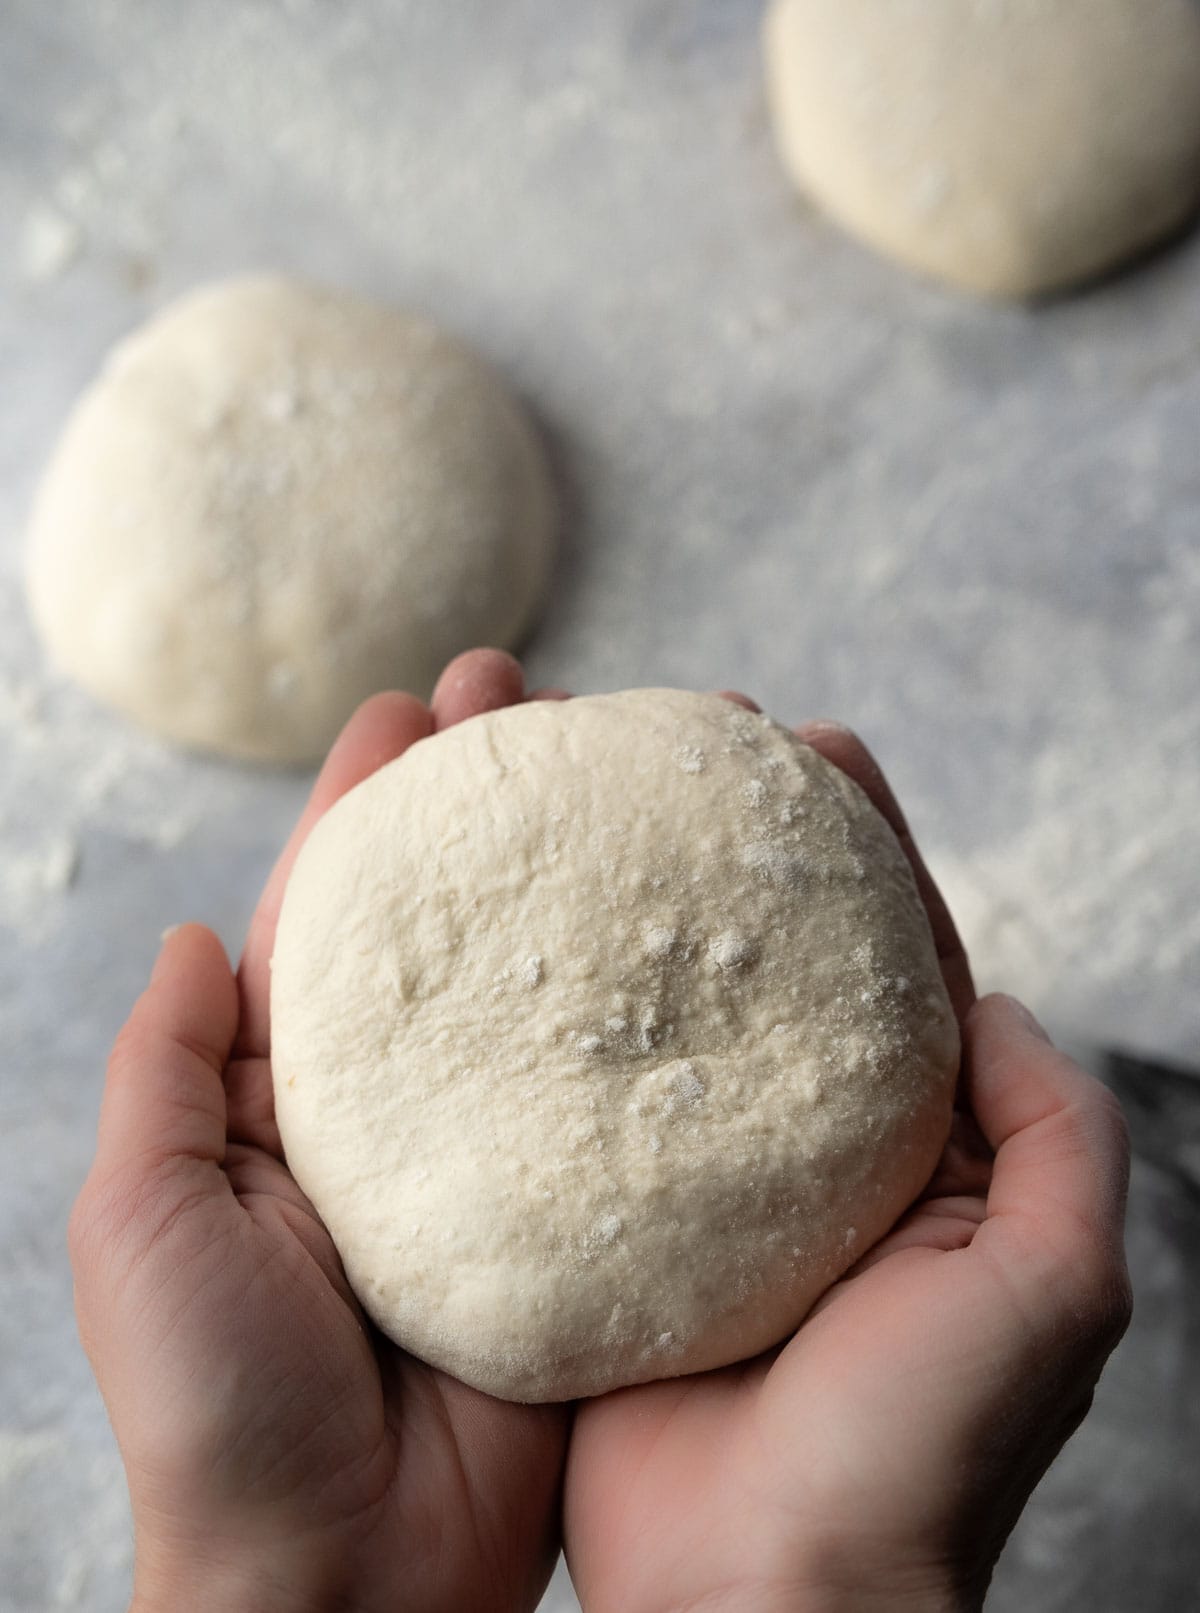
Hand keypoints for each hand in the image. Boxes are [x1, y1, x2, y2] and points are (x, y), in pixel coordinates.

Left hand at [69, 651, 568, 1612]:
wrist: (341, 1585)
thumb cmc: (216, 1412)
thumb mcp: (142, 1220)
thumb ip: (165, 1069)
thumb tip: (197, 935)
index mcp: (287, 1098)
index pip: (333, 915)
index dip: (372, 807)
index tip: (419, 707)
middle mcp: (398, 1113)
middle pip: (453, 926)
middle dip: (489, 806)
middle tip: (546, 701)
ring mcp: (495, 1159)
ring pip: (545, 991)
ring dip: (584, 881)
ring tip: (639, 770)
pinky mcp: (582, 1221)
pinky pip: (617, 1097)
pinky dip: (650, 1013)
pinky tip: (698, 935)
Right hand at [563, 721, 1132, 1612]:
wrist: (763, 1605)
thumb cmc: (919, 1462)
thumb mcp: (1057, 1282)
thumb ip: (1057, 1128)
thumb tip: (991, 1002)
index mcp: (916, 1154)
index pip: (896, 961)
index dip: (861, 851)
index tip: (813, 750)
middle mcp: (807, 1156)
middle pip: (775, 964)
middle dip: (740, 850)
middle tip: (690, 739)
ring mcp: (700, 1188)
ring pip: (674, 1016)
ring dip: (646, 912)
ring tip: (597, 797)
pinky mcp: (603, 1230)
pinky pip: (581, 1103)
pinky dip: (558, 1024)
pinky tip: (522, 943)